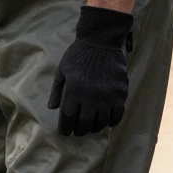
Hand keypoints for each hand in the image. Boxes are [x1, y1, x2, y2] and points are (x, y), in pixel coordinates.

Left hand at [47, 6, 133, 136]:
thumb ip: (57, 90)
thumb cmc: (78, 55)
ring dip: (94, 128)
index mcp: (74, 90)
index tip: (65, 132)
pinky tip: (106, 122)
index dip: (65, 128)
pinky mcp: (120, 93)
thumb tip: (52, 108)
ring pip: (100, 122)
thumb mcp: (63, 70)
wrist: (102, 40)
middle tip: (78, 131)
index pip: (68, 117)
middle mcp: (90, 96)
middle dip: (79, 130)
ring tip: (91, 127)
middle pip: (84, 123)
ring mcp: (107, 96)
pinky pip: (117, 115)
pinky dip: (111, 122)